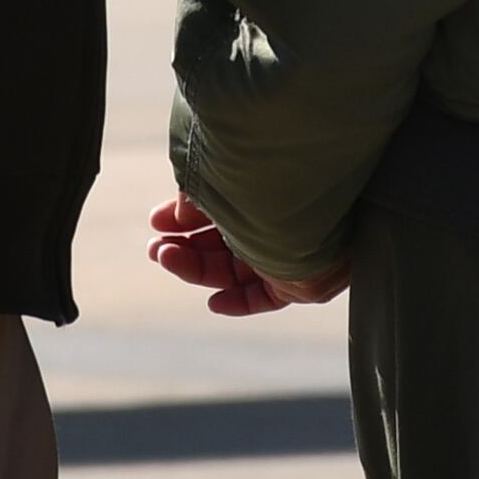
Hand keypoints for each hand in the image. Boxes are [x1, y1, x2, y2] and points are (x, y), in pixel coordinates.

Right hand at [145, 196, 343, 318]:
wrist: (323, 197)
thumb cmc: (276, 176)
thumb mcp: (224, 177)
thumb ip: (199, 194)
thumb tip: (178, 213)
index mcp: (257, 193)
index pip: (216, 210)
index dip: (183, 217)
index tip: (155, 218)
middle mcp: (272, 222)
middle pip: (220, 243)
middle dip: (183, 245)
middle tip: (155, 247)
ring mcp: (284, 253)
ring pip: (233, 270)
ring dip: (196, 268)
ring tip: (165, 258)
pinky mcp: (298, 283)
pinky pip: (265, 298)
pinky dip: (239, 303)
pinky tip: (214, 302)